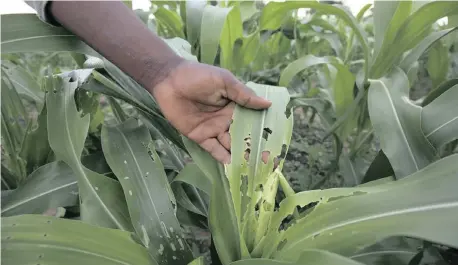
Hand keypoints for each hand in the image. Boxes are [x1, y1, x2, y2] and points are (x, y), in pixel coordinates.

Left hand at [151, 60, 271, 163]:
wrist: (169, 81)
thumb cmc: (198, 76)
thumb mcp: (224, 81)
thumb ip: (244, 95)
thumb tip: (267, 104)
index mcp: (235, 105)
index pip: (252, 120)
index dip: (263, 130)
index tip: (276, 142)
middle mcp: (227, 119)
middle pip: (243, 136)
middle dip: (254, 148)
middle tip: (267, 161)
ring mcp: (214, 129)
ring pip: (231, 145)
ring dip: (241, 156)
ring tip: (253, 167)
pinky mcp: (200, 137)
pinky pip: (214, 150)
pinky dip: (223, 158)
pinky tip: (233, 166)